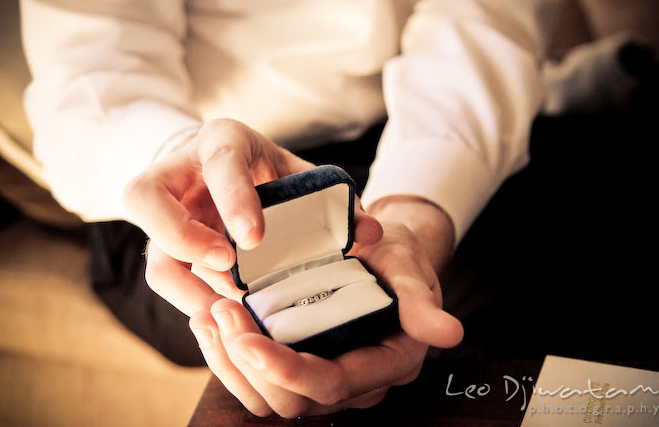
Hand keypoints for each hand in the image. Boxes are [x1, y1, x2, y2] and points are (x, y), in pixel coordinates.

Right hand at [123, 118, 382, 314]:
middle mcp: (180, 172)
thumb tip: (370, 233)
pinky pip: (165, 275)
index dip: (234, 200)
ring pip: (151, 249)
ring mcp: (164, 211)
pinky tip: (225, 314)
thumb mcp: (303, 176)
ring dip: (187, 286)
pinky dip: (192, 299)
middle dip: (183, 238)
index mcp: (222, 142)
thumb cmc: (270, 173)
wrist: (230, 169)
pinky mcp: (163, 244)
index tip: (254, 239)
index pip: (220, 161)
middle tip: (228, 267)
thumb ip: (336, 202)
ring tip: (231, 307)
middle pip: (145, 197)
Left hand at [187, 197, 463, 416]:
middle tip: (221, 312)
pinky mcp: (297, 364)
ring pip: (266, 398)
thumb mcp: (408, 268)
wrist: (382, 256)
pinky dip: (226, 356)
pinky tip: (209, 320)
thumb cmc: (396, 258)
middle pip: (291, 401)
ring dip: (228, 363)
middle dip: (248, 364)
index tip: (246, 338)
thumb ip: (420, 301)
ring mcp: (322, 377)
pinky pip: (256, 380)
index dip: (285, 369)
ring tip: (208, 316)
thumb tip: (450, 334)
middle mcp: (352, 382)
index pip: (330, 383)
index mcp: (385, 363)